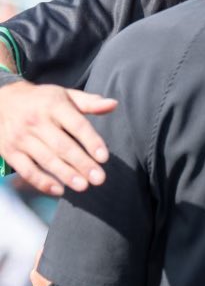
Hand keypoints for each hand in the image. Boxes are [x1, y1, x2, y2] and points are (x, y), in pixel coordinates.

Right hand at [0, 79, 116, 195]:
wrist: (1, 101)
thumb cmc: (41, 100)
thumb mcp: (65, 95)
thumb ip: (89, 102)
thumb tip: (113, 104)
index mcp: (54, 105)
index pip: (76, 125)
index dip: (91, 141)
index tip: (104, 157)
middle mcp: (37, 121)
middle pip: (63, 146)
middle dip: (82, 164)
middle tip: (99, 178)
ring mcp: (22, 137)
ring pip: (46, 159)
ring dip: (66, 174)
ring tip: (83, 186)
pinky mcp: (10, 152)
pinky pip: (27, 170)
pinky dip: (42, 181)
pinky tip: (59, 190)